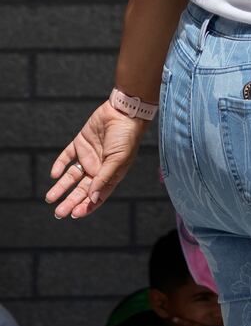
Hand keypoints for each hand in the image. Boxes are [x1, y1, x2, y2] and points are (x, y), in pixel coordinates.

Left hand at [46, 99, 145, 218]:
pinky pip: (67, 157)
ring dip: (61, 187)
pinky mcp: (80, 143)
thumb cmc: (127, 137)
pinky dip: (59, 165)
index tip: (75, 214)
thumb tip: (93, 198)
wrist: (123, 111)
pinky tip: (54, 174)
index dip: (87, 206)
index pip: (98, 195)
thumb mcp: (118, 160)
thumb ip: (104, 178)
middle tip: (59, 212)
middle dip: (71, 201)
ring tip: (50, 198)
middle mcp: (98, 168)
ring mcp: (88, 156)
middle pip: (82, 189)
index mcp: (111, 174)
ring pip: (71, 176)